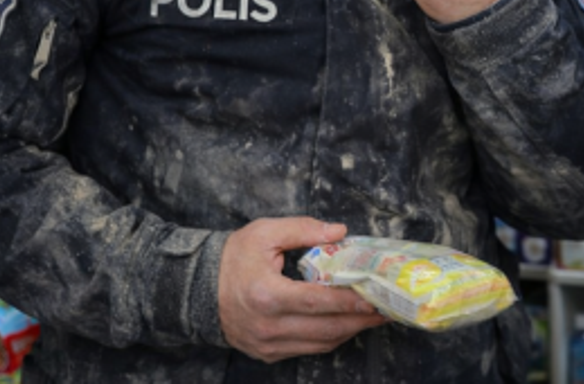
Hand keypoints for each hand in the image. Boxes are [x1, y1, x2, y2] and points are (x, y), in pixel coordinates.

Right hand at [218, 217, 386, 362]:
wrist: (198, 288)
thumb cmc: (234, 258)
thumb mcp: (265, 233)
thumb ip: (304, 229)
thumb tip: (340, 231)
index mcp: (266, 295)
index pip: (319, 302)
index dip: (350, 301)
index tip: (375, 296)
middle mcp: (268, 325)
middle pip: (326, 329)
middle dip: (360, 320)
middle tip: (386, 309)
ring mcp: (267, 344)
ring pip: (320, 344)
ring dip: (350, 331)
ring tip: (373, 317)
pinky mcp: (267, 353)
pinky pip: (307, 350)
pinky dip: (330, 338)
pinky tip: (346, 325)